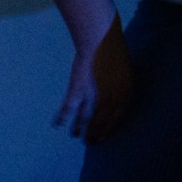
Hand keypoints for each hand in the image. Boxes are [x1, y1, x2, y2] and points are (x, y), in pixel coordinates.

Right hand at [56, 17, 132, 140]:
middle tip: (90, 142)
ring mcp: (94, 95)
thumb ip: (119, 82)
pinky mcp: (78, 90)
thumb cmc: (111, 49)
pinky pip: (69, 109)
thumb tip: (114, 91)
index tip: (104, 135)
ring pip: (86, 119)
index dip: (110, 127)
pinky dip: (62, 117)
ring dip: (79, 129)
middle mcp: (111, 98)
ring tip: (75, 136)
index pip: (117, 116)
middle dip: (95, 133)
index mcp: (124, 92)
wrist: (100, 39)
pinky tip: (56, 124)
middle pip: (102, 121)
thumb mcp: (122, 68)